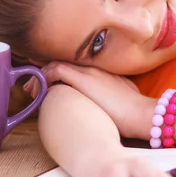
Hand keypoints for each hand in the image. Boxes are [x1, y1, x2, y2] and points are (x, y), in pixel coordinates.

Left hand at [24, 62, 152, 137]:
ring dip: (40, 77)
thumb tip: (100, 108)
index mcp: (103, 72)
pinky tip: (37, 90)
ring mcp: (89, 71)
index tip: (44, 80)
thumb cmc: (136, 114)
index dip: (56, 71)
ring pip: (56, 65)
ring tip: (31, 91)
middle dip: (44, 73)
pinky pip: (55, 71)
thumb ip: (109, 99)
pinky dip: (43, 78)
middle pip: (62, 62)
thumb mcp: (122, 101)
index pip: (74, 65)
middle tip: (32, 86)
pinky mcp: (84, 79)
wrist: (144, 114)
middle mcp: (94, 68)